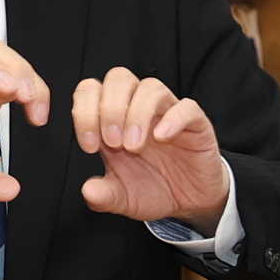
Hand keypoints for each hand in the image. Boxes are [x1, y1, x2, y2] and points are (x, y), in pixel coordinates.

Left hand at [75, 70, 231, 226]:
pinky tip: (162, 138)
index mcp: (114, 120)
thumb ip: (104, 195)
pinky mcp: (195, 123)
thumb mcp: (122, 198)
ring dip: (137, 114)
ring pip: (150, 87)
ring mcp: (167, 113)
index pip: (92, 91)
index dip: (84, 112)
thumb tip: (89, 192)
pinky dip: (172, 119)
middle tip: (113, 142)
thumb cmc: (154, 189)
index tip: (89, 146)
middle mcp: (138, 109)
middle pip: (119, 78)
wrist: (189, 201)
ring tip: (134, 146)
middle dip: (109, 108)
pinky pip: (186, 108)